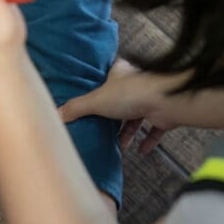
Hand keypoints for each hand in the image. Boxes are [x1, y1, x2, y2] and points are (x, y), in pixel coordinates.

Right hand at [59, 58, 179, 155]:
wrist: (167, 101)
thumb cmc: (132, 93)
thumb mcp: (96, 100)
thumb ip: (76, 107)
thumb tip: (56, 113)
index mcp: (120, 72)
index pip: (108, 76)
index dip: (100, 86)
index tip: (93, 98)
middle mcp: (136, 83)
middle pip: (121, 99)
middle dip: (113, 116)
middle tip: (103, 127)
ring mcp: (151, 99)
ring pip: (137, 116)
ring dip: (129, 131)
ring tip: (119, 144)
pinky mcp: (163, 114)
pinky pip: (154, 130)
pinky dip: (148, 140)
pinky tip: (141, 151)